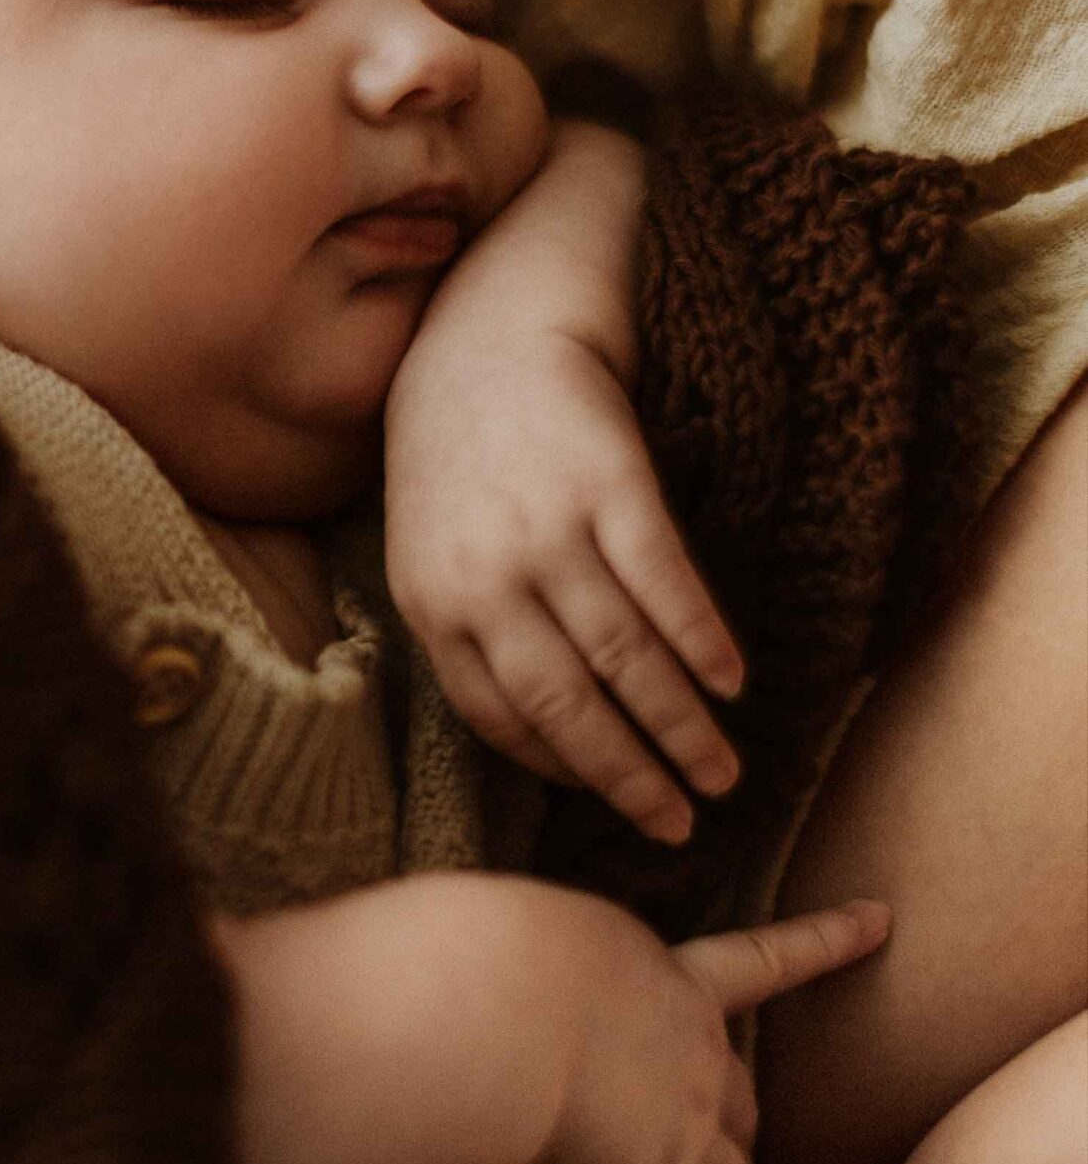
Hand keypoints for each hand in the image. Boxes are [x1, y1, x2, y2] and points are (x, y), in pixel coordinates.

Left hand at [387, 322, 744, 845]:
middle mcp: (487, 576)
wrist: (488, 339)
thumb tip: (533, 740)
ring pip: (625, 655)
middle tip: (683, 825)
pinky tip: (733, 681)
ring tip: (722, 773)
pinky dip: (701, 639)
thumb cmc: (463, 463)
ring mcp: (549, 529)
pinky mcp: (610, 483)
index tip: (613, 802)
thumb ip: (468, 633)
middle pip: (569, 703)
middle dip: (631, 777)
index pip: (500, 719)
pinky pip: (663, 581)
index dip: (563, 770)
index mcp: (433, 604)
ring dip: (681, 726)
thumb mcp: (431, 551)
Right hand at [533, 890, 892, 1163]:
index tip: (880, 922)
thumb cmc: (500, 946)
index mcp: (669, 975)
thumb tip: (514, 965)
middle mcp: (697, 1052)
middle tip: (753, 1159)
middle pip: (741, 1101)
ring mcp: (685, 1123)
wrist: (505, 1000)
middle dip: (747, 1133)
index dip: (826, 942)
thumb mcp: (541, 929)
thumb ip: (552, 954)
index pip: (763, 958)